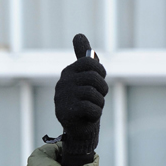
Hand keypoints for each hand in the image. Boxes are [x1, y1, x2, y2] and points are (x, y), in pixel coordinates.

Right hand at [54, 33, 107, 165]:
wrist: (79, 130)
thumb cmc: (86, 102)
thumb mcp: (87, 79)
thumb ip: (85, 59)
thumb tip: (79, 34)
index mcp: (69, 73)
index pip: (90, 62)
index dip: (101, 72)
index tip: (99, 80)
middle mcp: (63, 83)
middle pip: (94, 78)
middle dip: (102, 89)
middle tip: (98, 97)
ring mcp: (63, 97)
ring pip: (95, 94)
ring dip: (99, 103)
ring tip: (92, 107)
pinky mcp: (66, 112)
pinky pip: (93, 108)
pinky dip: (96, 114)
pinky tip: (89, 116)